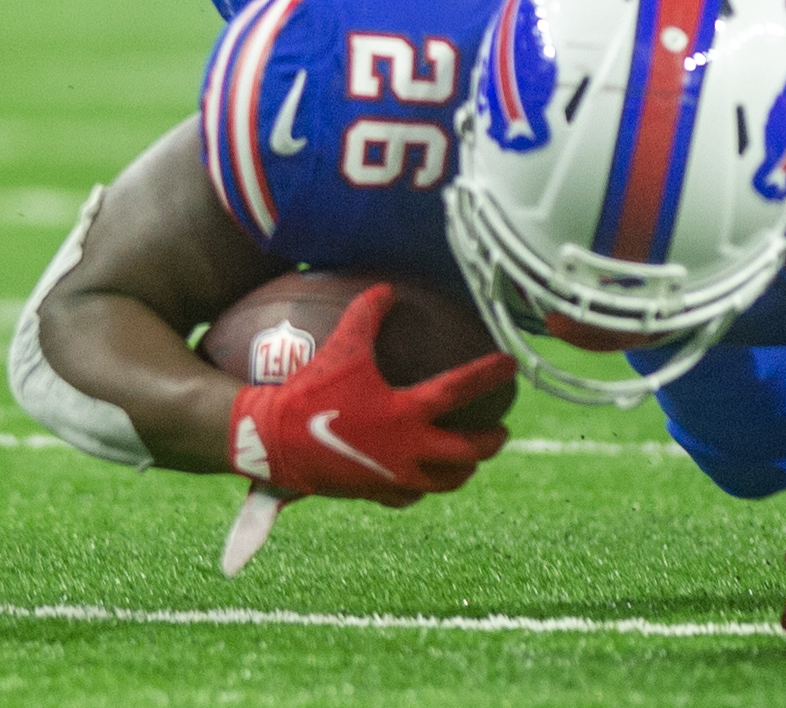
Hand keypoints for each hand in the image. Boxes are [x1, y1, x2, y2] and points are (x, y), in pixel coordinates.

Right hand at [225, 285, 513, 507]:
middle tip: (503, 430)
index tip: (512, 364)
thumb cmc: (310, 393)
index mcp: (407, 412)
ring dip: (464, 470)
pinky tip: (426, 479)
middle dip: (491, 441)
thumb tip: (387, 287)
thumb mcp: (342, 347)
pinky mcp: (374, 492)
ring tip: (473, 460)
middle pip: (468, 451)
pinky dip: (424, 488)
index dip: (490, 374)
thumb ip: (367, 314)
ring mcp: (393, 476)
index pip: (462, 390)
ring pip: (446, 482)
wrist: (273, 442)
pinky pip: (411, 496)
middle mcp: (408, 449)